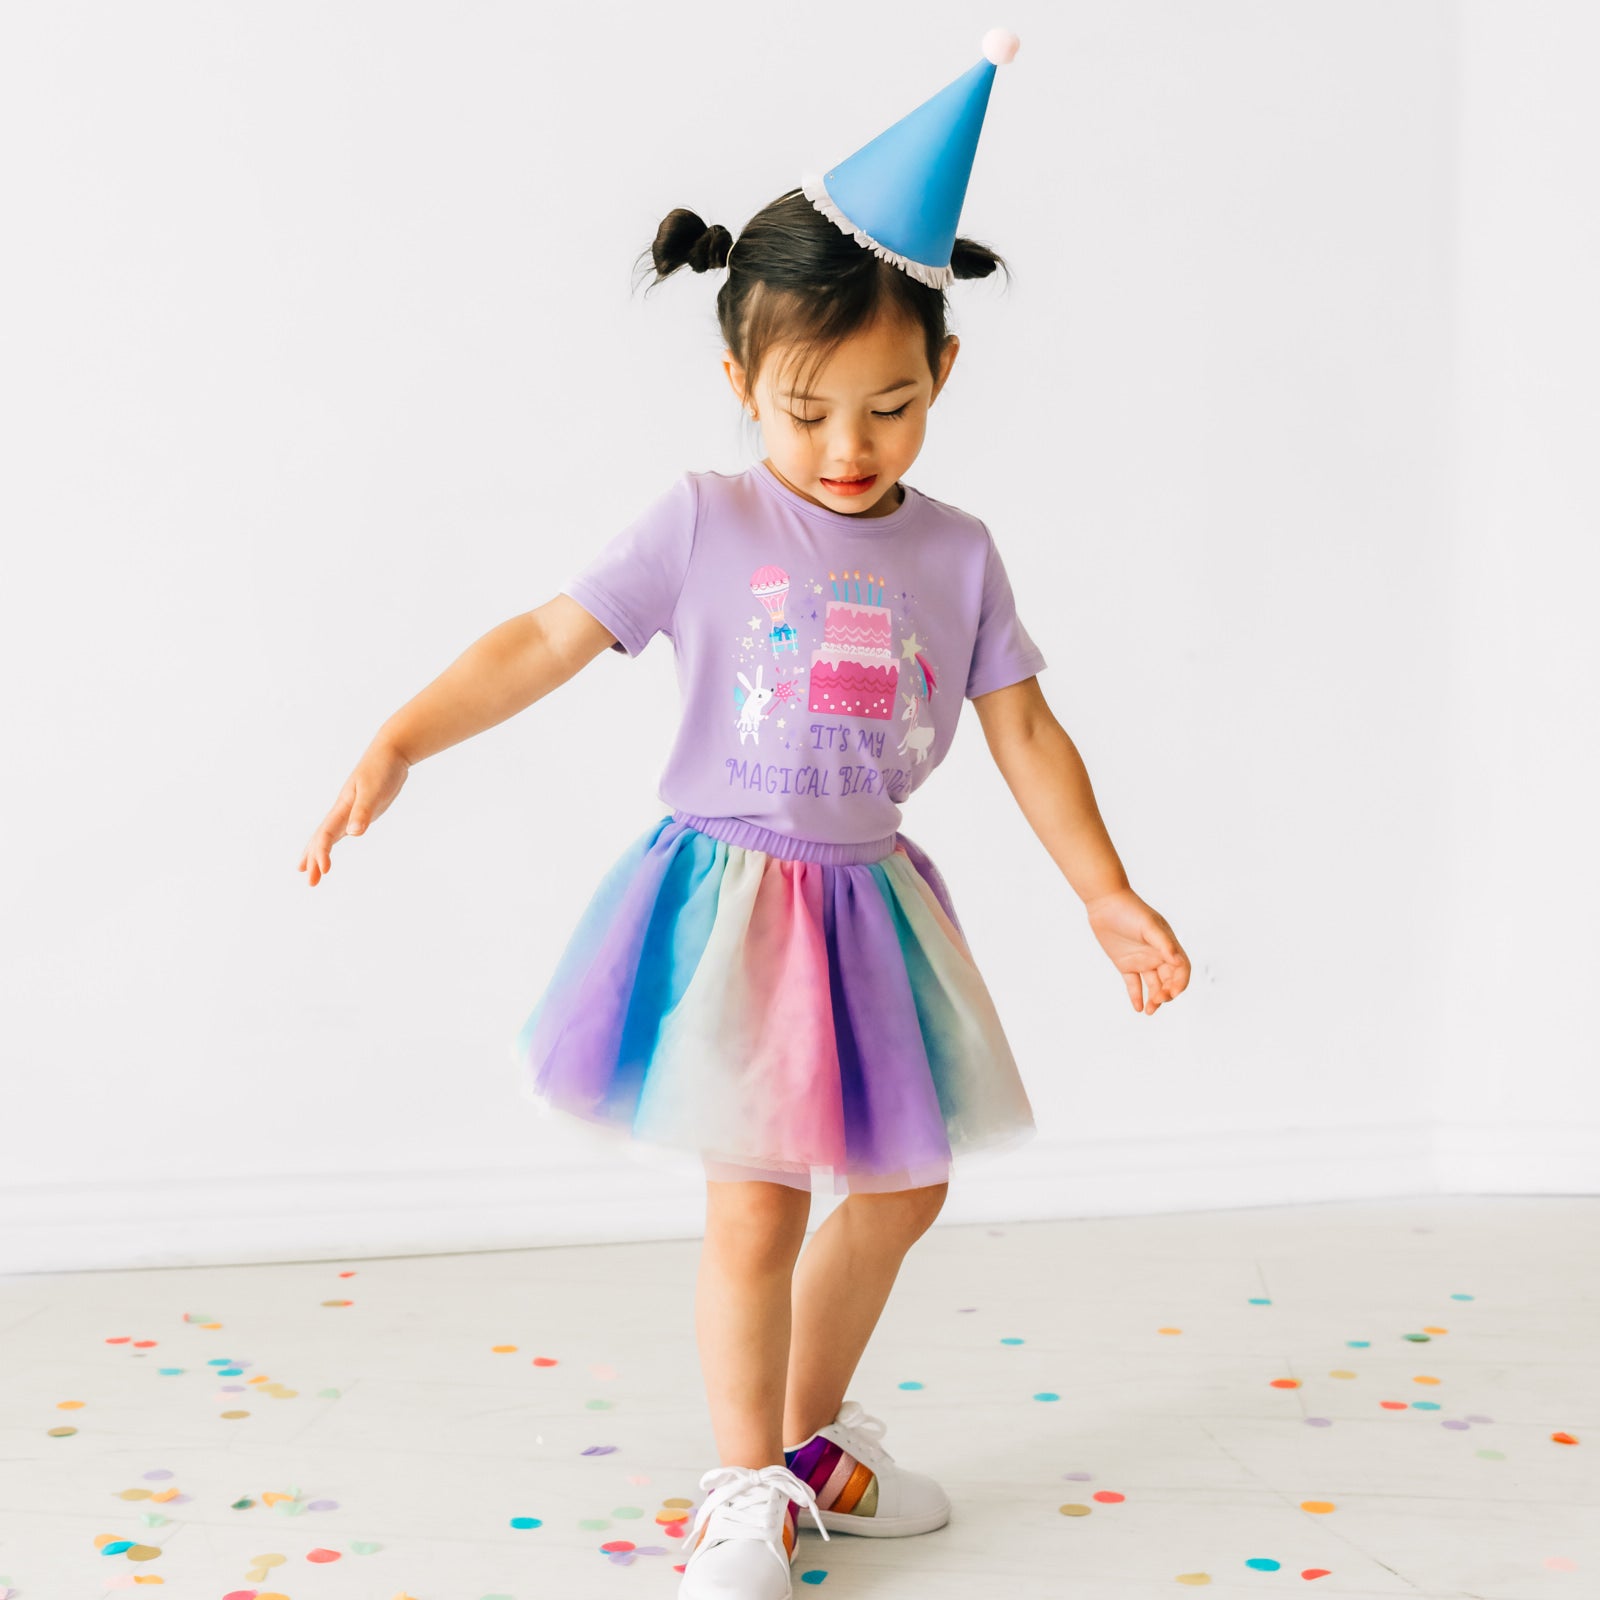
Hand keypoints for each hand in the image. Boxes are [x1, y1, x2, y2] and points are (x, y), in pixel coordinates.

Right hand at [296, 741, 410, 886]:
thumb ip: (363, 811)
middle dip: (314, 860)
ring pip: (328, 836)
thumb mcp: (373, 790)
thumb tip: (354, 833)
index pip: (326, 834)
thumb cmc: (382, 769)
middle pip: (321, 838)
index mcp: (342, 807)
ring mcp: (350, 811)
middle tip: (310, 883)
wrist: (391, 752)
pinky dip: (332, 842)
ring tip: (309, 871)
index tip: (324, 871)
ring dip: (318, 853)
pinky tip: (330, 849)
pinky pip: (340, 831)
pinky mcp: (361, 812)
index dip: (322, 853)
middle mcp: (342, 811)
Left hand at [1083, 888, 1189, 1014]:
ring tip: (1149, 1011)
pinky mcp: (1126, 964)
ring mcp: (1142, 960)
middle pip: (1169, 981)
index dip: (1180, 983)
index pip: (1182, 970)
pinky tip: (1137, 1008)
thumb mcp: (1149, 926)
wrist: (1105, 903)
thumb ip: (1164, 944)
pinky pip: (1134, 984)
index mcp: (1168, 946)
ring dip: (1154, 999)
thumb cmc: (1130, 910)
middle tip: (1157, 1002)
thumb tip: (1178, 961)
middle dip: (1166, 994)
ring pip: (1153, 985)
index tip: (1172, 993)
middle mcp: (1157, 955)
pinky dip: (1136, 996)